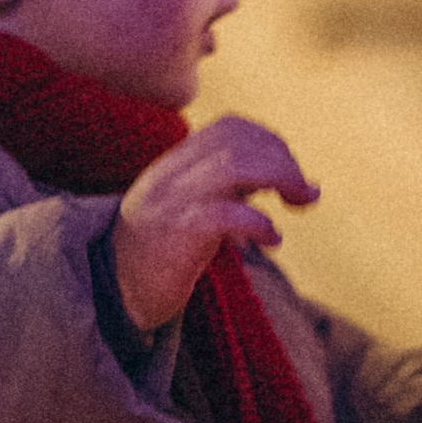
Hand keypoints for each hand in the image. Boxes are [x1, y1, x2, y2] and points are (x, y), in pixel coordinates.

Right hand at [113, 117, 317, 333]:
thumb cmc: (164, 256)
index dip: (271, 142)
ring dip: (280, 180)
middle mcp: (171, 176)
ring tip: (298, 205)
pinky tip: (272, 240)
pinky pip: (225, 215)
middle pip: (239, 143)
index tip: (292, 174)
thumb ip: (231, 189)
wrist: (116, 295)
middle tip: (305, 195)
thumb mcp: (192, 209)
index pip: (230, 127)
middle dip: (284, 162)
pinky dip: (259, 223)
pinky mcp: (177, 237)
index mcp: (175, 165)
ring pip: (235, 167)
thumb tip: (294, 181)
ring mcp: (171, 204)